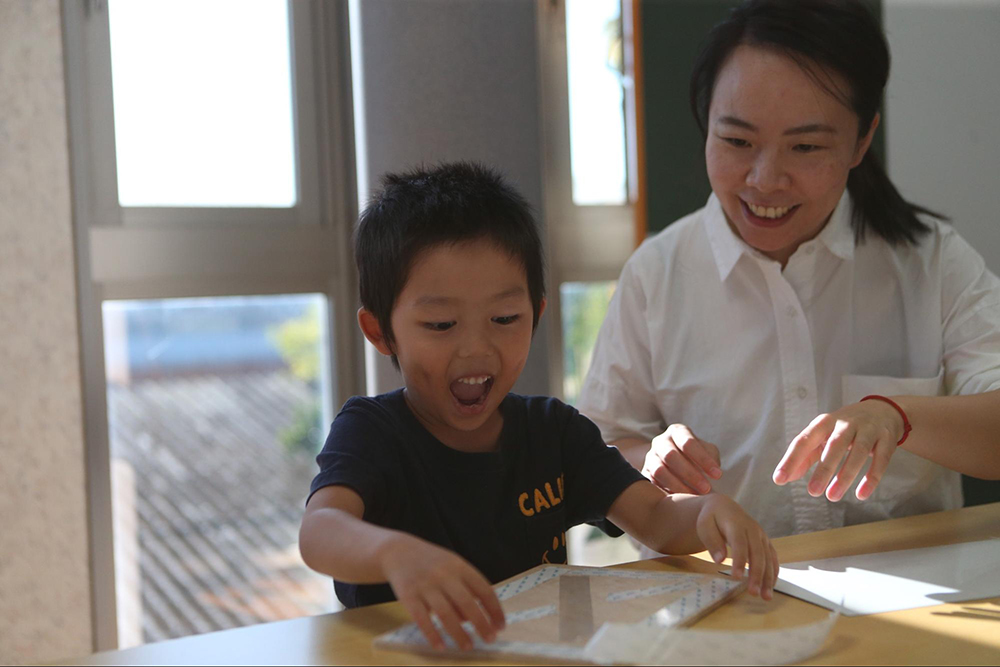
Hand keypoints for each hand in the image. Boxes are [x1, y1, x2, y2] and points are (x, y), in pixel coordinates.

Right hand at [381, 534, 505, 649]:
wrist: (398, 551)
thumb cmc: (431, 562)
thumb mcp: (452, 565)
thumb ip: (465, 587)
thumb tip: (474, 619)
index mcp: (460, 566)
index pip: (484, 589)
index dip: (494, 609)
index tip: (500, 626)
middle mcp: (444, 575)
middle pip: (467, 603)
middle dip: (481, 624)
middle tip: (490, 639)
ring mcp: (425, 585)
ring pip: (446, 614)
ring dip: (459, 633)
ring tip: (468, 646)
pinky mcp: (408, 596)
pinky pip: (422, 619)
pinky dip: (432, 634)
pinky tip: (441, 646)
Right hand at [643, 424, 722, 493]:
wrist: (678, 465)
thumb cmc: (697, 457)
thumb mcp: (707, 452)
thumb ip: (711, 456)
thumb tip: (713, 471)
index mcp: (677, 432)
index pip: (688, 443)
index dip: (703, 459)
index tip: (718, 475)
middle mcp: (661, 441)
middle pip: (671, 455)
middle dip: (690, 474)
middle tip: (706, 489)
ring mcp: (650, 457)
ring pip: (659, 471)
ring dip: (678, 485)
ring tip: (694, 496)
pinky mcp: (645, 473)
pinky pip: (652, 483)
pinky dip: (666, 492)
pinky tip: (680, 500)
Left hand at [696, 494, 778, 599]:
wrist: (724, 507)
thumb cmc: (711, 518)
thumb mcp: (704, 525)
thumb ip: (712, 541)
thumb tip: (719, 560)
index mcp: (736, 523)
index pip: (739, 543)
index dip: (739, 560)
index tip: (736, 577)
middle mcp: (753, 529)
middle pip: (758, 553)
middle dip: (757, 574)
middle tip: (753, 593)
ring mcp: (761, 536)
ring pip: (768, 558)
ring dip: (768, 578)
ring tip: (766, 597)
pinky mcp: (765, 542)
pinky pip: (773, 558)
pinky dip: (773, 573)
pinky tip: (770, 587)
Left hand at [772, 400, 903, 500]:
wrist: (882, 410)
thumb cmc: (844, 428)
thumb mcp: (823, 436)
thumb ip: (806, 456)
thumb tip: (786, 477)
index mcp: (824, 423)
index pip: (804, 440)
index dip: (791, 460)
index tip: (779, 479)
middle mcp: (845, 423)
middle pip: (833, 446)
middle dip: (823, 469)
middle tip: (812, 492)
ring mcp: (868, 429)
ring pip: (858, 452)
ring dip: (845, 476)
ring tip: (832, 496)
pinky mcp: (887, 439)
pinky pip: (881, 459)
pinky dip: (871, 478)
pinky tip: (861, 494)